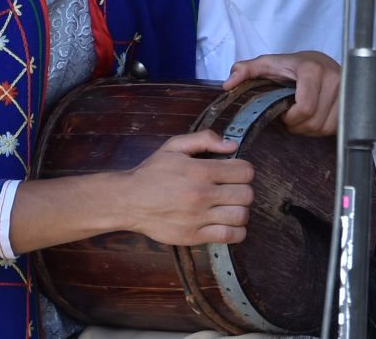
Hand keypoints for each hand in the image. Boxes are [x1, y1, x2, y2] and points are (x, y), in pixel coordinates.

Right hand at [116, 130, 256, 245]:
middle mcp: (202, 195)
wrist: (129, 200)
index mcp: (200, 171)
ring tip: (230, 206)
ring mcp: (199, 218)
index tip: (235, 172)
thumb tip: (232, 145)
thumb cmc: (152, 172)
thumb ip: (205, 139)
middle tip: (232, 189)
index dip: (244, 170)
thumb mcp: (175, 146)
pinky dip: (237, 231)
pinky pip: (229, 236)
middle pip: (246, 194)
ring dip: (241, 210)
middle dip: (243, 189)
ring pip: (241, 216)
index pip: (245, 172)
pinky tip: (228, 223)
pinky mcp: (194, 236)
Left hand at [225, 51, 341, 135]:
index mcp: (312, 70)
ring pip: (323, 127)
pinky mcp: (350, 103)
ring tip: (303, 113)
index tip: (285, 111)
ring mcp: (345, 92)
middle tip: (292, 114)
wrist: (321, 61)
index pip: (305, 108)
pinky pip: (334, 128)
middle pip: (313, 121)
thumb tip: (228, 84)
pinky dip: (321, 127)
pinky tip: (316, 115)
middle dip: (298, 124)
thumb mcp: (268, 64)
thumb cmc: (293, 66)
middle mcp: (333, 79)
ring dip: (309, 127)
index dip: (291, 117)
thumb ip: (246, 70)